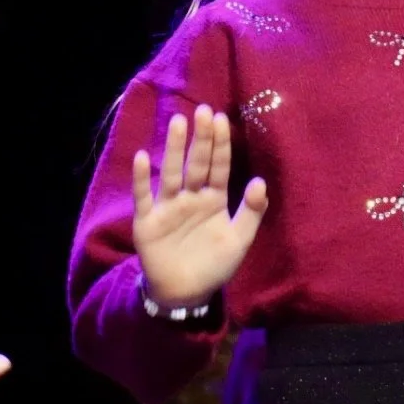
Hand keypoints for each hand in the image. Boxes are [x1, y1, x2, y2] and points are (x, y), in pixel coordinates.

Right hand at [133, 104, 267, 307]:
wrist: (186, 293)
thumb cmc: (214, 263)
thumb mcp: (240, 239)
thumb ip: (252, 212)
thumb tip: (260, 181)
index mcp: (214, 199)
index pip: (218, 166)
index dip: (220, 145)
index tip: (222, 119)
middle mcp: (191, 197)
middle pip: (196, 163)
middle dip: (200, 138)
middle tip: (203, 111)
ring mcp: (168, 207)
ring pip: (172, 173)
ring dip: (174, 149)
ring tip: (178, 123)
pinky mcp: (148, 222)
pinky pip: (144, 197)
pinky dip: (142, 179)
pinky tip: (143, 157)